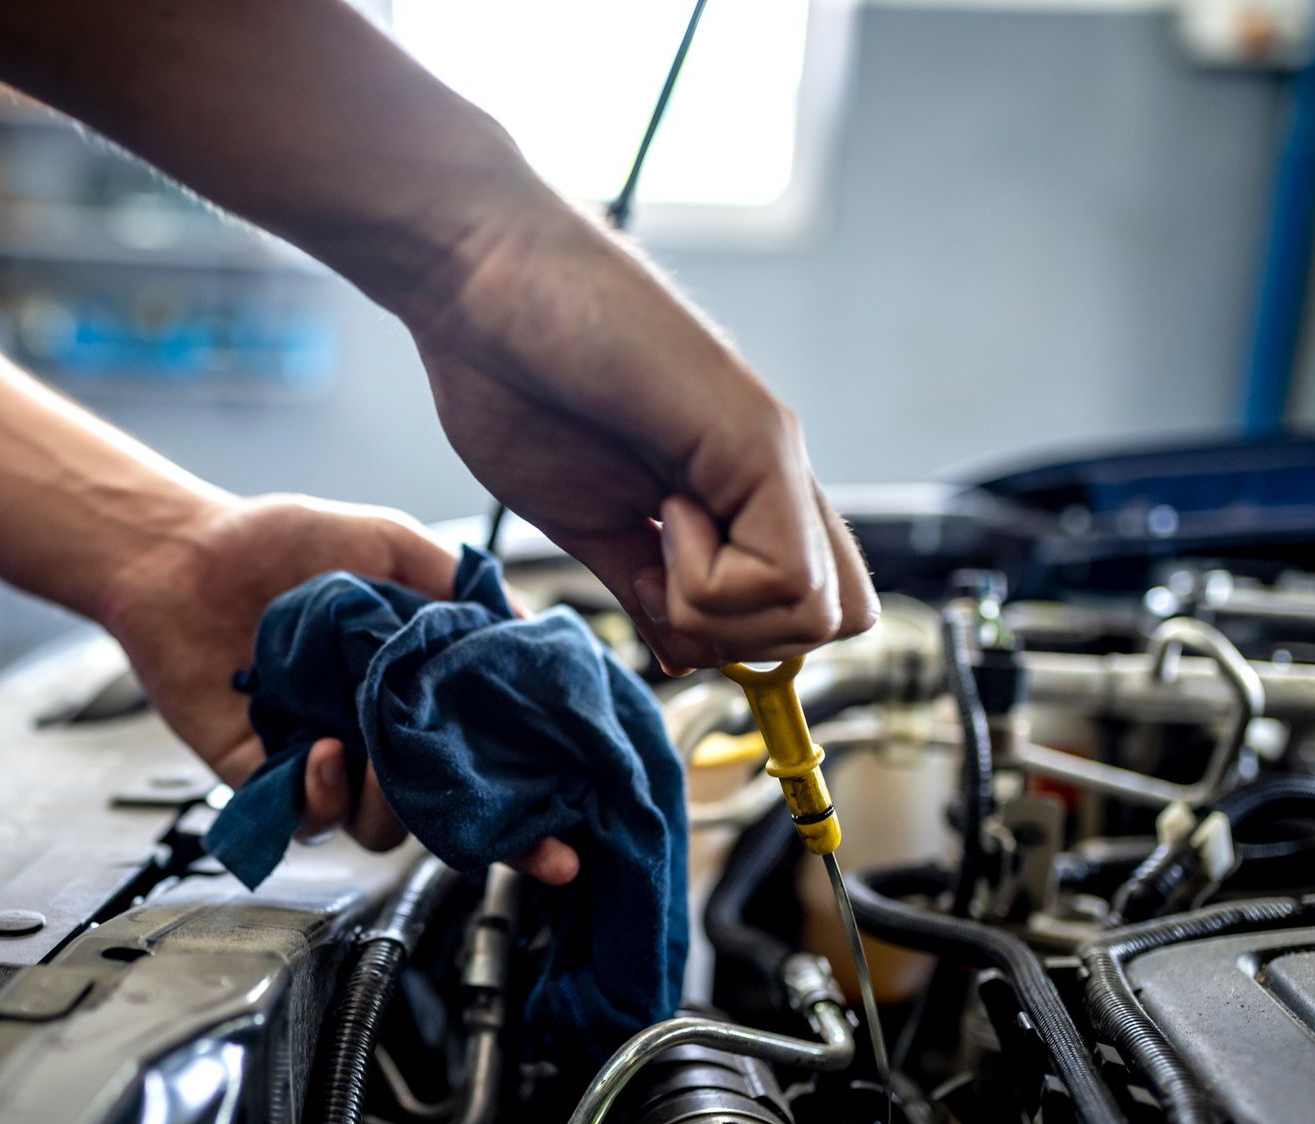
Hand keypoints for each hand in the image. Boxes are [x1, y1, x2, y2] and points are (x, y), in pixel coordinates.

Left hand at [100, 494, 578, 882]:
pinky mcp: (265, 779)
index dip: (528, 806)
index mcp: (418, 689)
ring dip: (390, 803)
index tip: (562, 840)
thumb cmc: (277, 542)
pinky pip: (307, 820)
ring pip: (381, 828)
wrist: (182, 553)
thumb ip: (455, 585)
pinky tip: (317, 747)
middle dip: (474, 828)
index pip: (486, 760)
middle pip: (444, 811)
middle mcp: (377, 733)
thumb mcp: (388, 543)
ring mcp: (324, 761)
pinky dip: (321, 794)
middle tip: (475, 801)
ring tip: (372, 751)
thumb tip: (526, 625)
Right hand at [409, 200, 878, 671]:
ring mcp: (771, 454)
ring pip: (817, 614)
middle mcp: (769, 473)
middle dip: (739, 638)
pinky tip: (660, 511)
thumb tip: (680, 652)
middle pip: (834, 622)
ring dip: (718, 608)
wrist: (480, 281)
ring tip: (654, 526)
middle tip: (659, 573)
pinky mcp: (759, 438)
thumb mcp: (581, 518)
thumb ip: (640, 583)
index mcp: (728, 492)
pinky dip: (710, 581)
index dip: (739, 639)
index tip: (657, 601)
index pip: (806, 605)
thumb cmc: (511, 375)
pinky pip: (786, 577)